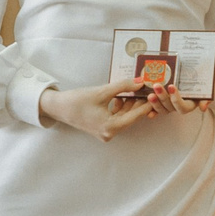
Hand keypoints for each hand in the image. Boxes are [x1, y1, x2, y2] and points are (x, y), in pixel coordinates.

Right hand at [39, 78, 181, 140]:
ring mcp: (106, 132)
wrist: (58, 108)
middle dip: (140, 102)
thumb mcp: (102, 91)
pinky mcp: (102, 127)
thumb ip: (123, 86)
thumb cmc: (77, 101)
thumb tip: (141, 82)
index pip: (135, 116)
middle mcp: (110, 133)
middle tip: (150, 89)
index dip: (147, 103)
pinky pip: (117, 117)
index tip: (156, 93)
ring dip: (131, 103)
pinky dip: (121, 107)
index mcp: (110, 128)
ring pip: (125, 116)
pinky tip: (123, 95)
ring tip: (138, 89)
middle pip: (131, 117)